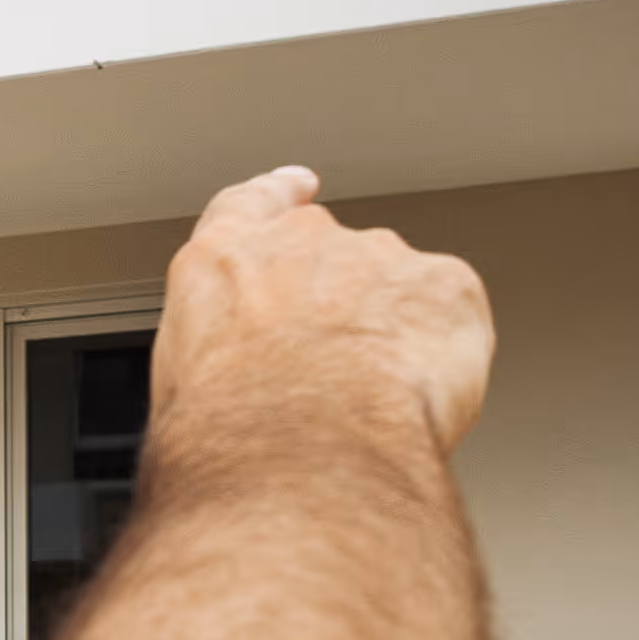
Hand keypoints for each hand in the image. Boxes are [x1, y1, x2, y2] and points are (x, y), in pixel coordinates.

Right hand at [152, 167, 492, 458]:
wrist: (303, 452)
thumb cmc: (236, 429)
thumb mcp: (185, 386)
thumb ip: (223, 351)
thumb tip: (240, 385)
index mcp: (227, 260)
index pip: (251, 205)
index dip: (278, 196)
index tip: (296, 187)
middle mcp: (304, 243)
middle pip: (337, 258)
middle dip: (345, 306)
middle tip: (339, 373)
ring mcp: (378, 257)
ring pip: (399, 291)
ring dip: (394, 336)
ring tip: (373, 406)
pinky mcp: (444, 284)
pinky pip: (453, 315)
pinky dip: (443, 355)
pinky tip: (414, 398)